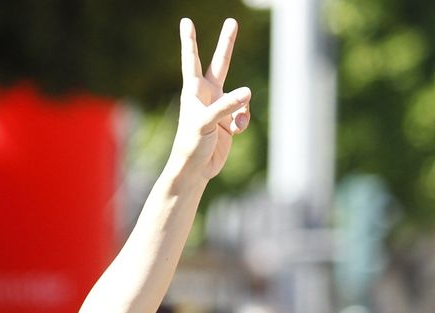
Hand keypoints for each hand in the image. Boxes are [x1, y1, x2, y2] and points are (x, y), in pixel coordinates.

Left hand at [170, 18, 251, 181]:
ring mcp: (220, 106)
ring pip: (240, 95)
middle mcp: (207, 94)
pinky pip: (244, 113)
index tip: (186, 22)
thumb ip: (226, 106)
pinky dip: (243, 121)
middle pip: (220, 63)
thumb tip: (248, 92)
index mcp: (193, 91)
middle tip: (232, 21)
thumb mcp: (206, 123)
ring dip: (241, 107)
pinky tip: (235, 131)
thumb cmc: (191, 145)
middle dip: (226, 43)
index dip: (190, 41)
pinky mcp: (229, 120)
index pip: (192, 60)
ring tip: (233, 124)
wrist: (196, 170)